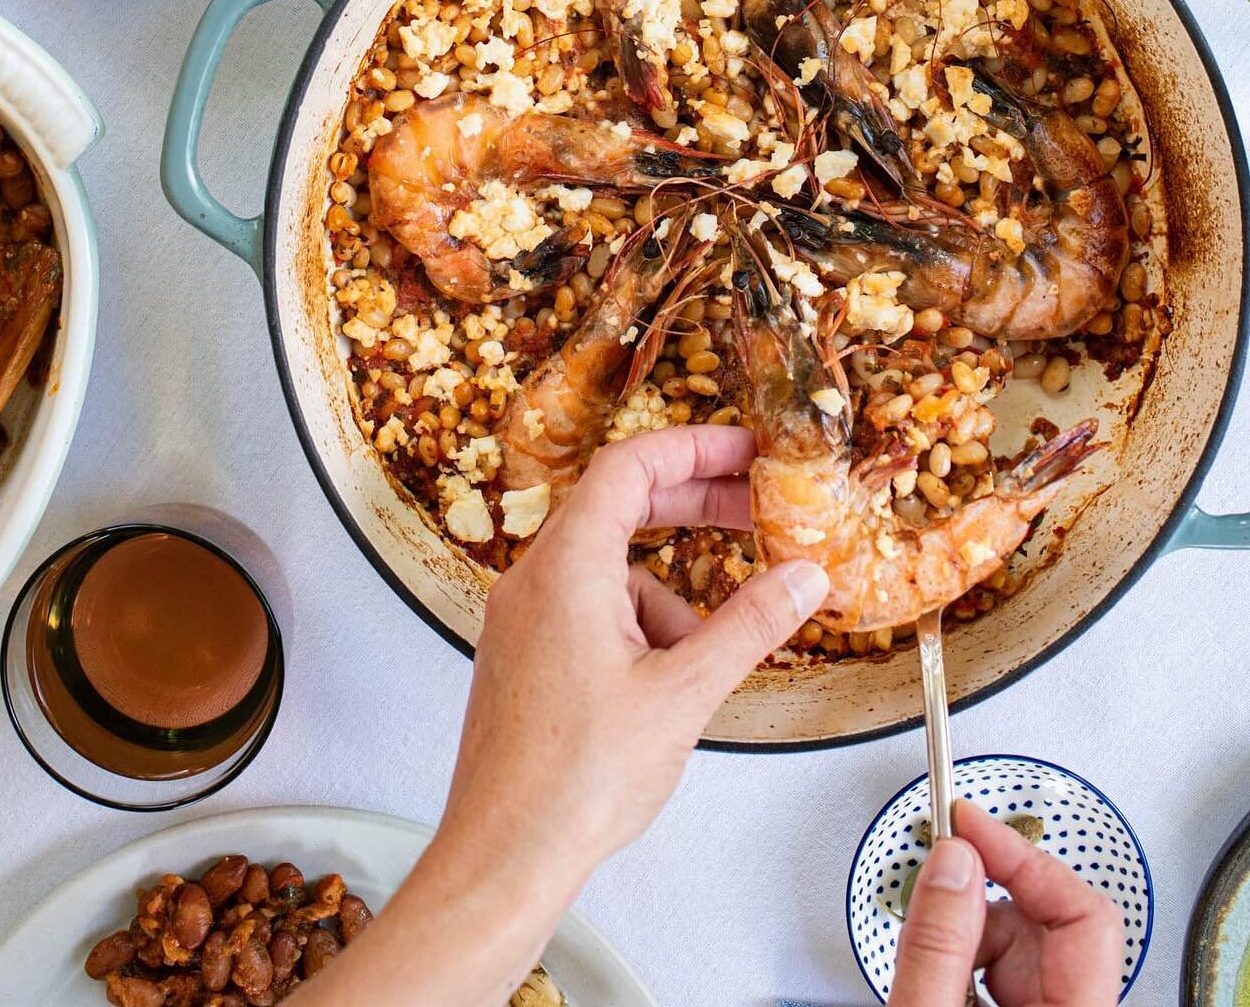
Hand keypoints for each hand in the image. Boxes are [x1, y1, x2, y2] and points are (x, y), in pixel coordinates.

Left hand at [441, 423, 828, 876]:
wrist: (503, 856)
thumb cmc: (571, 783)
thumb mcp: (683, 694)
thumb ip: (748, 626)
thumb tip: (800, 578)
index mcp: (565, 567)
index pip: (628, 466)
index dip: (692, 447)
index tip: (745, 450)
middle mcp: (534, 579)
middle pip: (619, 506)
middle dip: (693, 507)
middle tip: (755, 510)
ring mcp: (524, 618)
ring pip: (612, 572)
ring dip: (669, 599)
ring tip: (701, 662)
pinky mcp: (527, 655)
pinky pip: (592, 611)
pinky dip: (638, 630)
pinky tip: (663, 689)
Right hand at [888, 798, 1122, 1005]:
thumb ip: (938, 945)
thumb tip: (952, 861)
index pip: (1084, 913)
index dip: (1021, 855)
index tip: (967, 821)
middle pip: (1044, 924)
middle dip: (979, 899)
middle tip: (934, 883)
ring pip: (1020, 947)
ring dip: (964, 935)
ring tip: (924, 962)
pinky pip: (1006, 974)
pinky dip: (962, 960)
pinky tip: (934, 979)